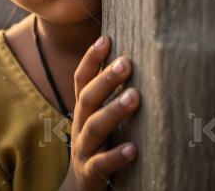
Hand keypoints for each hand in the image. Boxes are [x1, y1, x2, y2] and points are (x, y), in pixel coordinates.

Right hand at [70, 36, 138, 190]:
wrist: (81, 189)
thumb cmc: (99, 148)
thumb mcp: (99, 120)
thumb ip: (110, 98)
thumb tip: (133, 64)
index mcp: (82, 112)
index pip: (81, 81)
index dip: (91, 59)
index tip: (106, 39)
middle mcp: (79, 127)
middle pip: (86, 99)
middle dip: (105, 79)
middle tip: (127, 62)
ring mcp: (83, 150)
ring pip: (93, 128)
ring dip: (113, 111)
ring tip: (135, 97)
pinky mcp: (91, 174)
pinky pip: (101, 165)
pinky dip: (116, 155)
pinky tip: (134, 149)